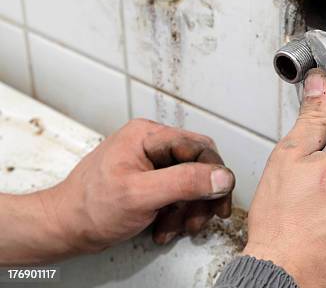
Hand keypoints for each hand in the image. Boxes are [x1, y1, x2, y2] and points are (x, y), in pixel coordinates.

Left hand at [0, 120, 234, 263]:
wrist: (63, 229)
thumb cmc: (89, 209)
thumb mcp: (141, 195)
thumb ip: (184, 183)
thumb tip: (221, 176)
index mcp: (148, 136)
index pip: (198, 148)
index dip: (214, 174)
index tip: (219, 199)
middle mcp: (151, 144)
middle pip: (198, 165)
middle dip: (202, 195)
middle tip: (203, 217)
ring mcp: (151, 163)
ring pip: (191, 182)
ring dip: (191, 208)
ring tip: (180, 227)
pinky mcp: (150, 181)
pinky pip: (178, 193)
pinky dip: (178, 213)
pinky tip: (167, 227)